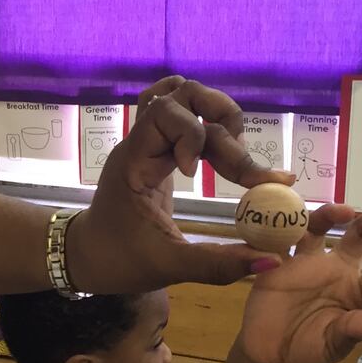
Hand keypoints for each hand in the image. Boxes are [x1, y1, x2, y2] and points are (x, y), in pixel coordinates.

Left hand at [72, 77, 294, 292]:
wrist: (88, 257)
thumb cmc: (118, 261)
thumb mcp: (168, 267)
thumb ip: (217, 264)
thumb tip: (273, 261)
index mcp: (134, 162)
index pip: (164, 112)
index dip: (192, 133)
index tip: (195, 174)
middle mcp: (141, 142)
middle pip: (184, 96)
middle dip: (222, 122)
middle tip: (243, 168)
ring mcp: (149, 143)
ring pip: (186, 98)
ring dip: (219, 117)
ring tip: (239, 156)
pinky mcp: (159, 150)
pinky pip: (182, 115)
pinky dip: (207, 121)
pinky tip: (226, 146)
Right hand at [236, 205, 361, 362]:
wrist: (270, 356)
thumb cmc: (310, 349)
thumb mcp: (336, 343)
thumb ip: (360, 330)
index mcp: (359, 289)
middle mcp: (337, 267)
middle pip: (361, 233)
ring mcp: (307, 261)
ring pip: (320, 226)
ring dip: (332, 214)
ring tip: (345, 212)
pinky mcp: (277, 262)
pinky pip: (279, 241)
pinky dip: (281, 232)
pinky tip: (287, 234)